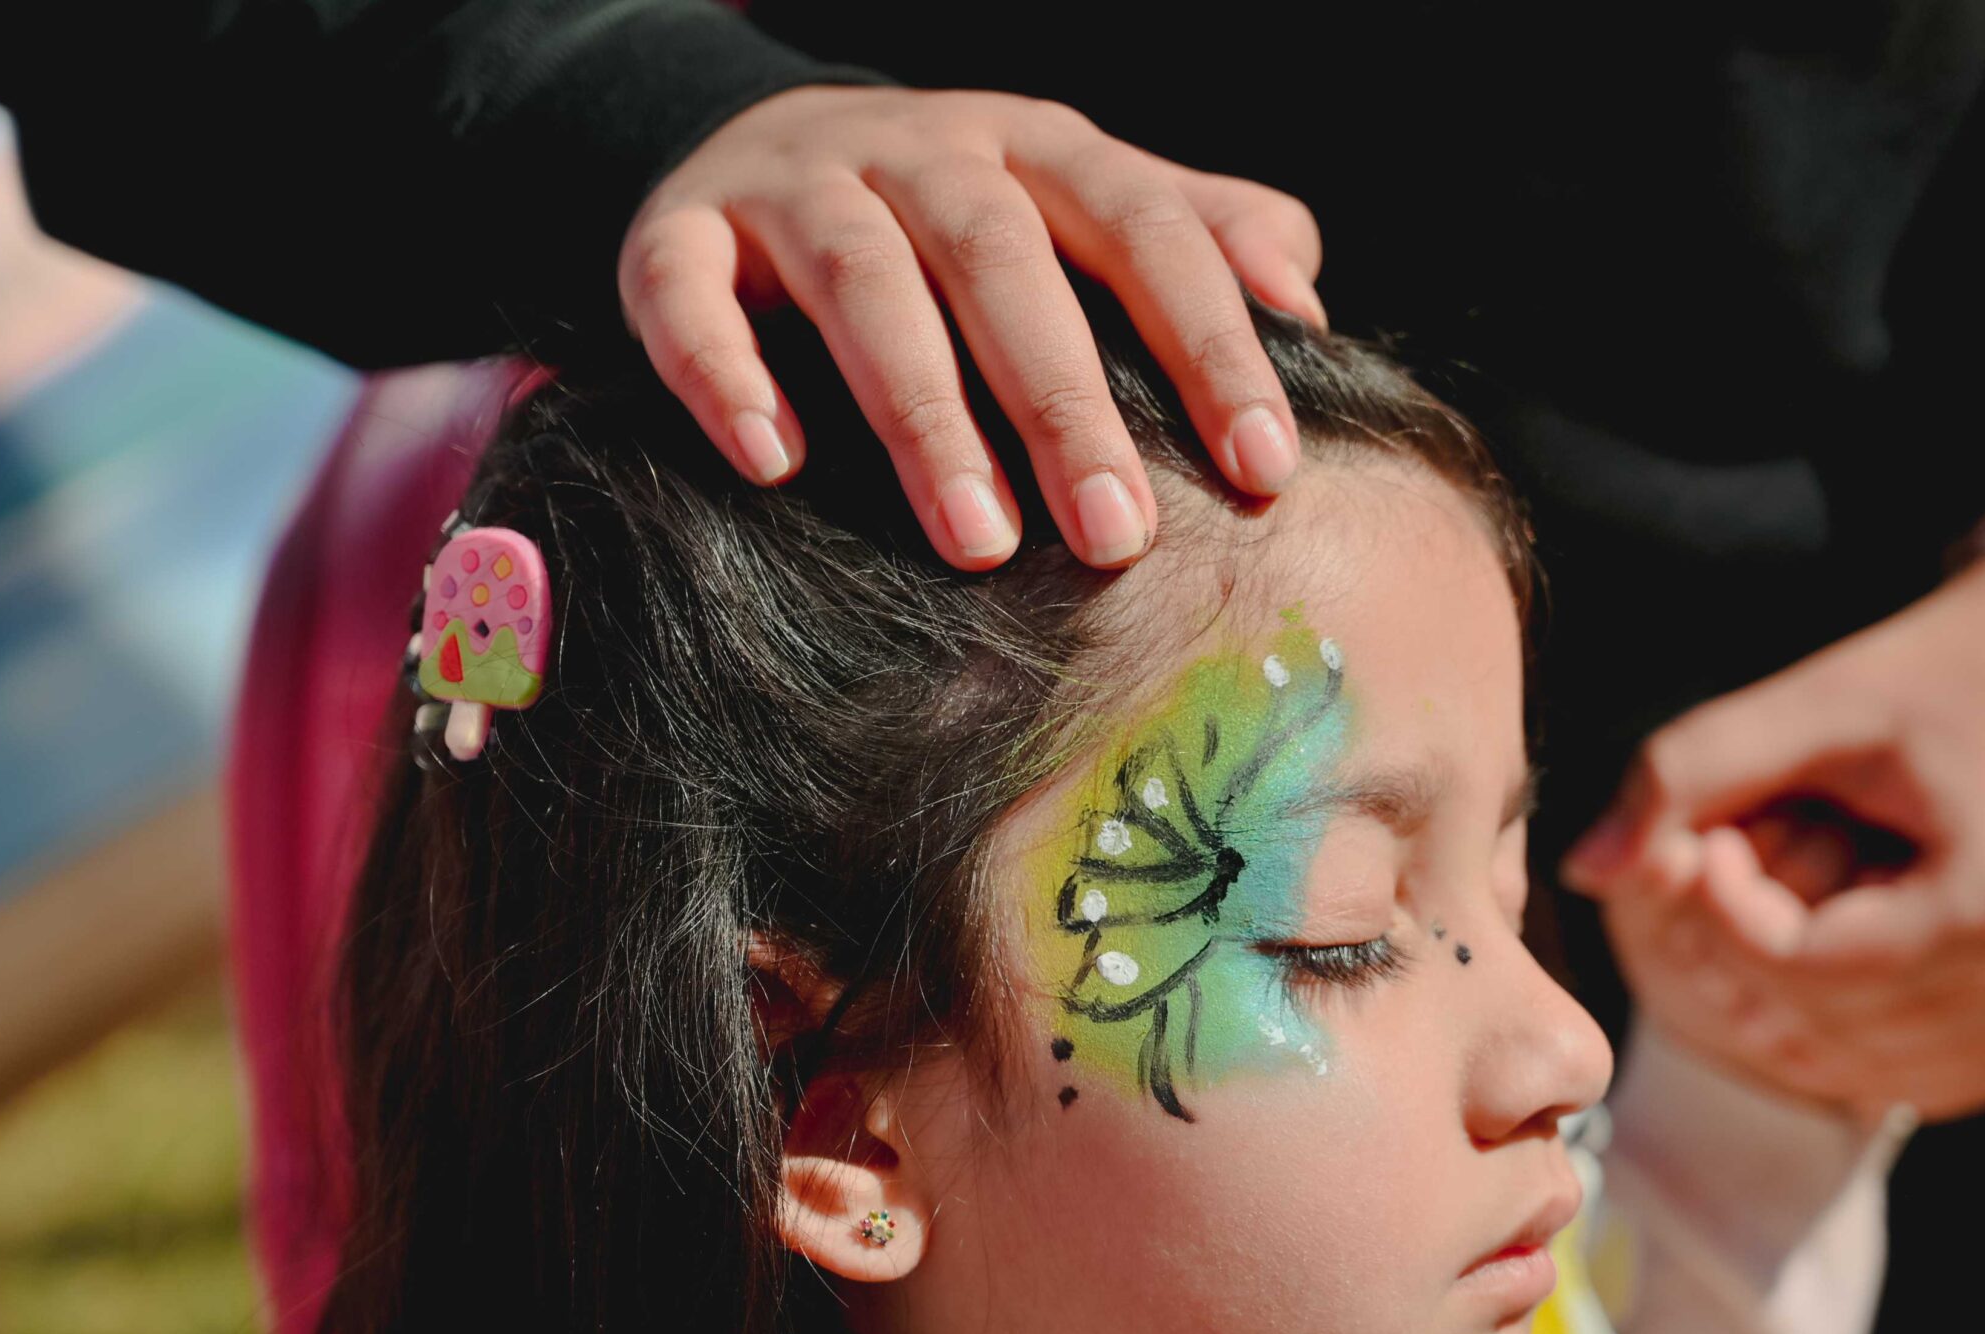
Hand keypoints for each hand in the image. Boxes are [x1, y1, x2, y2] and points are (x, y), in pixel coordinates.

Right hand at [615, 86, 1324, 569]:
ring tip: (976, 541)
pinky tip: (772, 462)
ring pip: (862, 282)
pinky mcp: (676, 231)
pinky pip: (687, 295)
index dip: (1208, 343)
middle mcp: (921, 150)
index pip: (1145, 230)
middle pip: (1002, 261)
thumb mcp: (1088, 206)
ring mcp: (794, 184)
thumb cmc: (965, 217)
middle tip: (1115, 536)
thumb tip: (1308, 306)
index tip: (1264, 466)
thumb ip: (1204, 238)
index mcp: (1040, 149)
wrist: (762, 141)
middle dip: (1064, 403)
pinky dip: (722, 373)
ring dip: (919, 410)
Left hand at [1561, 555, 1984, 1123]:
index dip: (1728, 914)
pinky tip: (1821, 976)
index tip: (1711, 842)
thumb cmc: (1946, 668)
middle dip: (1752, 964)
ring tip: (1773, 916)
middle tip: (1726, 879)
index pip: (1806, 965)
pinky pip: (1939, 1078)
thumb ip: (1687, 772)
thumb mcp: (1817, 698)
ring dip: (1797, 1016)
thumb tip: (1581, 869)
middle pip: (1838, 1028)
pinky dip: (1863, 1047)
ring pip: (1881, 1070)